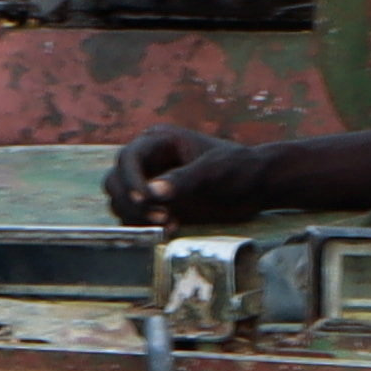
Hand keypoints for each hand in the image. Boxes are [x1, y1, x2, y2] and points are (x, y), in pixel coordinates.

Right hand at [108, 128, 254, 229]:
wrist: (254, 188)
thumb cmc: (239, 170)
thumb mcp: (215, 171)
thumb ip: (186, 179)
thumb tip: (154, 192)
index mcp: (159, 142)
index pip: (128, 158)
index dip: (130, 179)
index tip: (145, 200)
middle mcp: (149, 161)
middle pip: (115, 181)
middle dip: (132, 201)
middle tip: (161, 216)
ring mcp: (149, 184)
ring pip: (120, 201)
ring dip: (137, 216)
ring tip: (170, 222)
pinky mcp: (155, 206)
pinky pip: (134, 218)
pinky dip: (144, 226)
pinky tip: (172, 228)